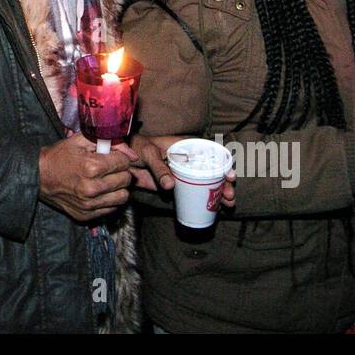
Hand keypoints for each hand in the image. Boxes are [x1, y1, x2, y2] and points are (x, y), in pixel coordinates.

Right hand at [39, 134, 133, 222]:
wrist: (38, 177)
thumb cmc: (60, 156)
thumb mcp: (81, 141)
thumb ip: (108, 142)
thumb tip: (132, 153)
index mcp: (91, 167)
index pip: (124, 162)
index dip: (119, 157)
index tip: (111, 157)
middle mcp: (91, 188)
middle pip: (125, 179)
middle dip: (121, 171)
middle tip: (110, 168)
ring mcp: (89, 204)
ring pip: (123, 197)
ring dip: (118, 187)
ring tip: (107, 180)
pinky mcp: (86, 215)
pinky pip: (111, 209)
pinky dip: (109, 199)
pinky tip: (99, 191)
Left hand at [116, 134, 235, 207]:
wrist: (124, 159)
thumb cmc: (137, 147)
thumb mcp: (149, 153)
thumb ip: (159, 168)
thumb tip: (171, 186)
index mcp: (186, 146)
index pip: (210, 153)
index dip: (223, 164)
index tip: (230, 176)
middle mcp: (189, 159)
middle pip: (212, 171)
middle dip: (224, 183)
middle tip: (230, 195)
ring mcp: (184, 174)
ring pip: (206, 183)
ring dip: (219, 193)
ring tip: (228, 204)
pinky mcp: (177, 185)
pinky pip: (193, 192)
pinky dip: (204, 200)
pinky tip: (215, 208)